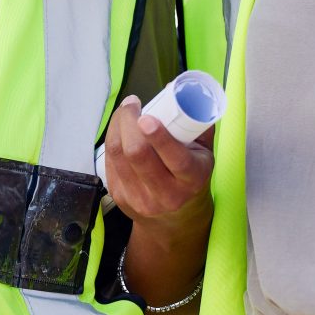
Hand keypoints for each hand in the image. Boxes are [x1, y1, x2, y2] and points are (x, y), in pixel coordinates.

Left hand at [101, 95, 211, 222]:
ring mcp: (139, 198)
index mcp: (191, 179)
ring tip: (125, 111)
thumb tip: (190, 94)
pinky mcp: (120, 196)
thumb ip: (200, 126)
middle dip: (128, 122)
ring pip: (118, 155)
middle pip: (137, 153)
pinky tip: (119, 129)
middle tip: (132, 104)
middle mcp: (166, 193)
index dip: (158, 136)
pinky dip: (112, 138)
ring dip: (116, 126)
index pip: (175, 159)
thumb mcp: (205, 155)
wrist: (175, 219)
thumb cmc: (191, 178)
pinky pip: (109, 161)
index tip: (146, 117)